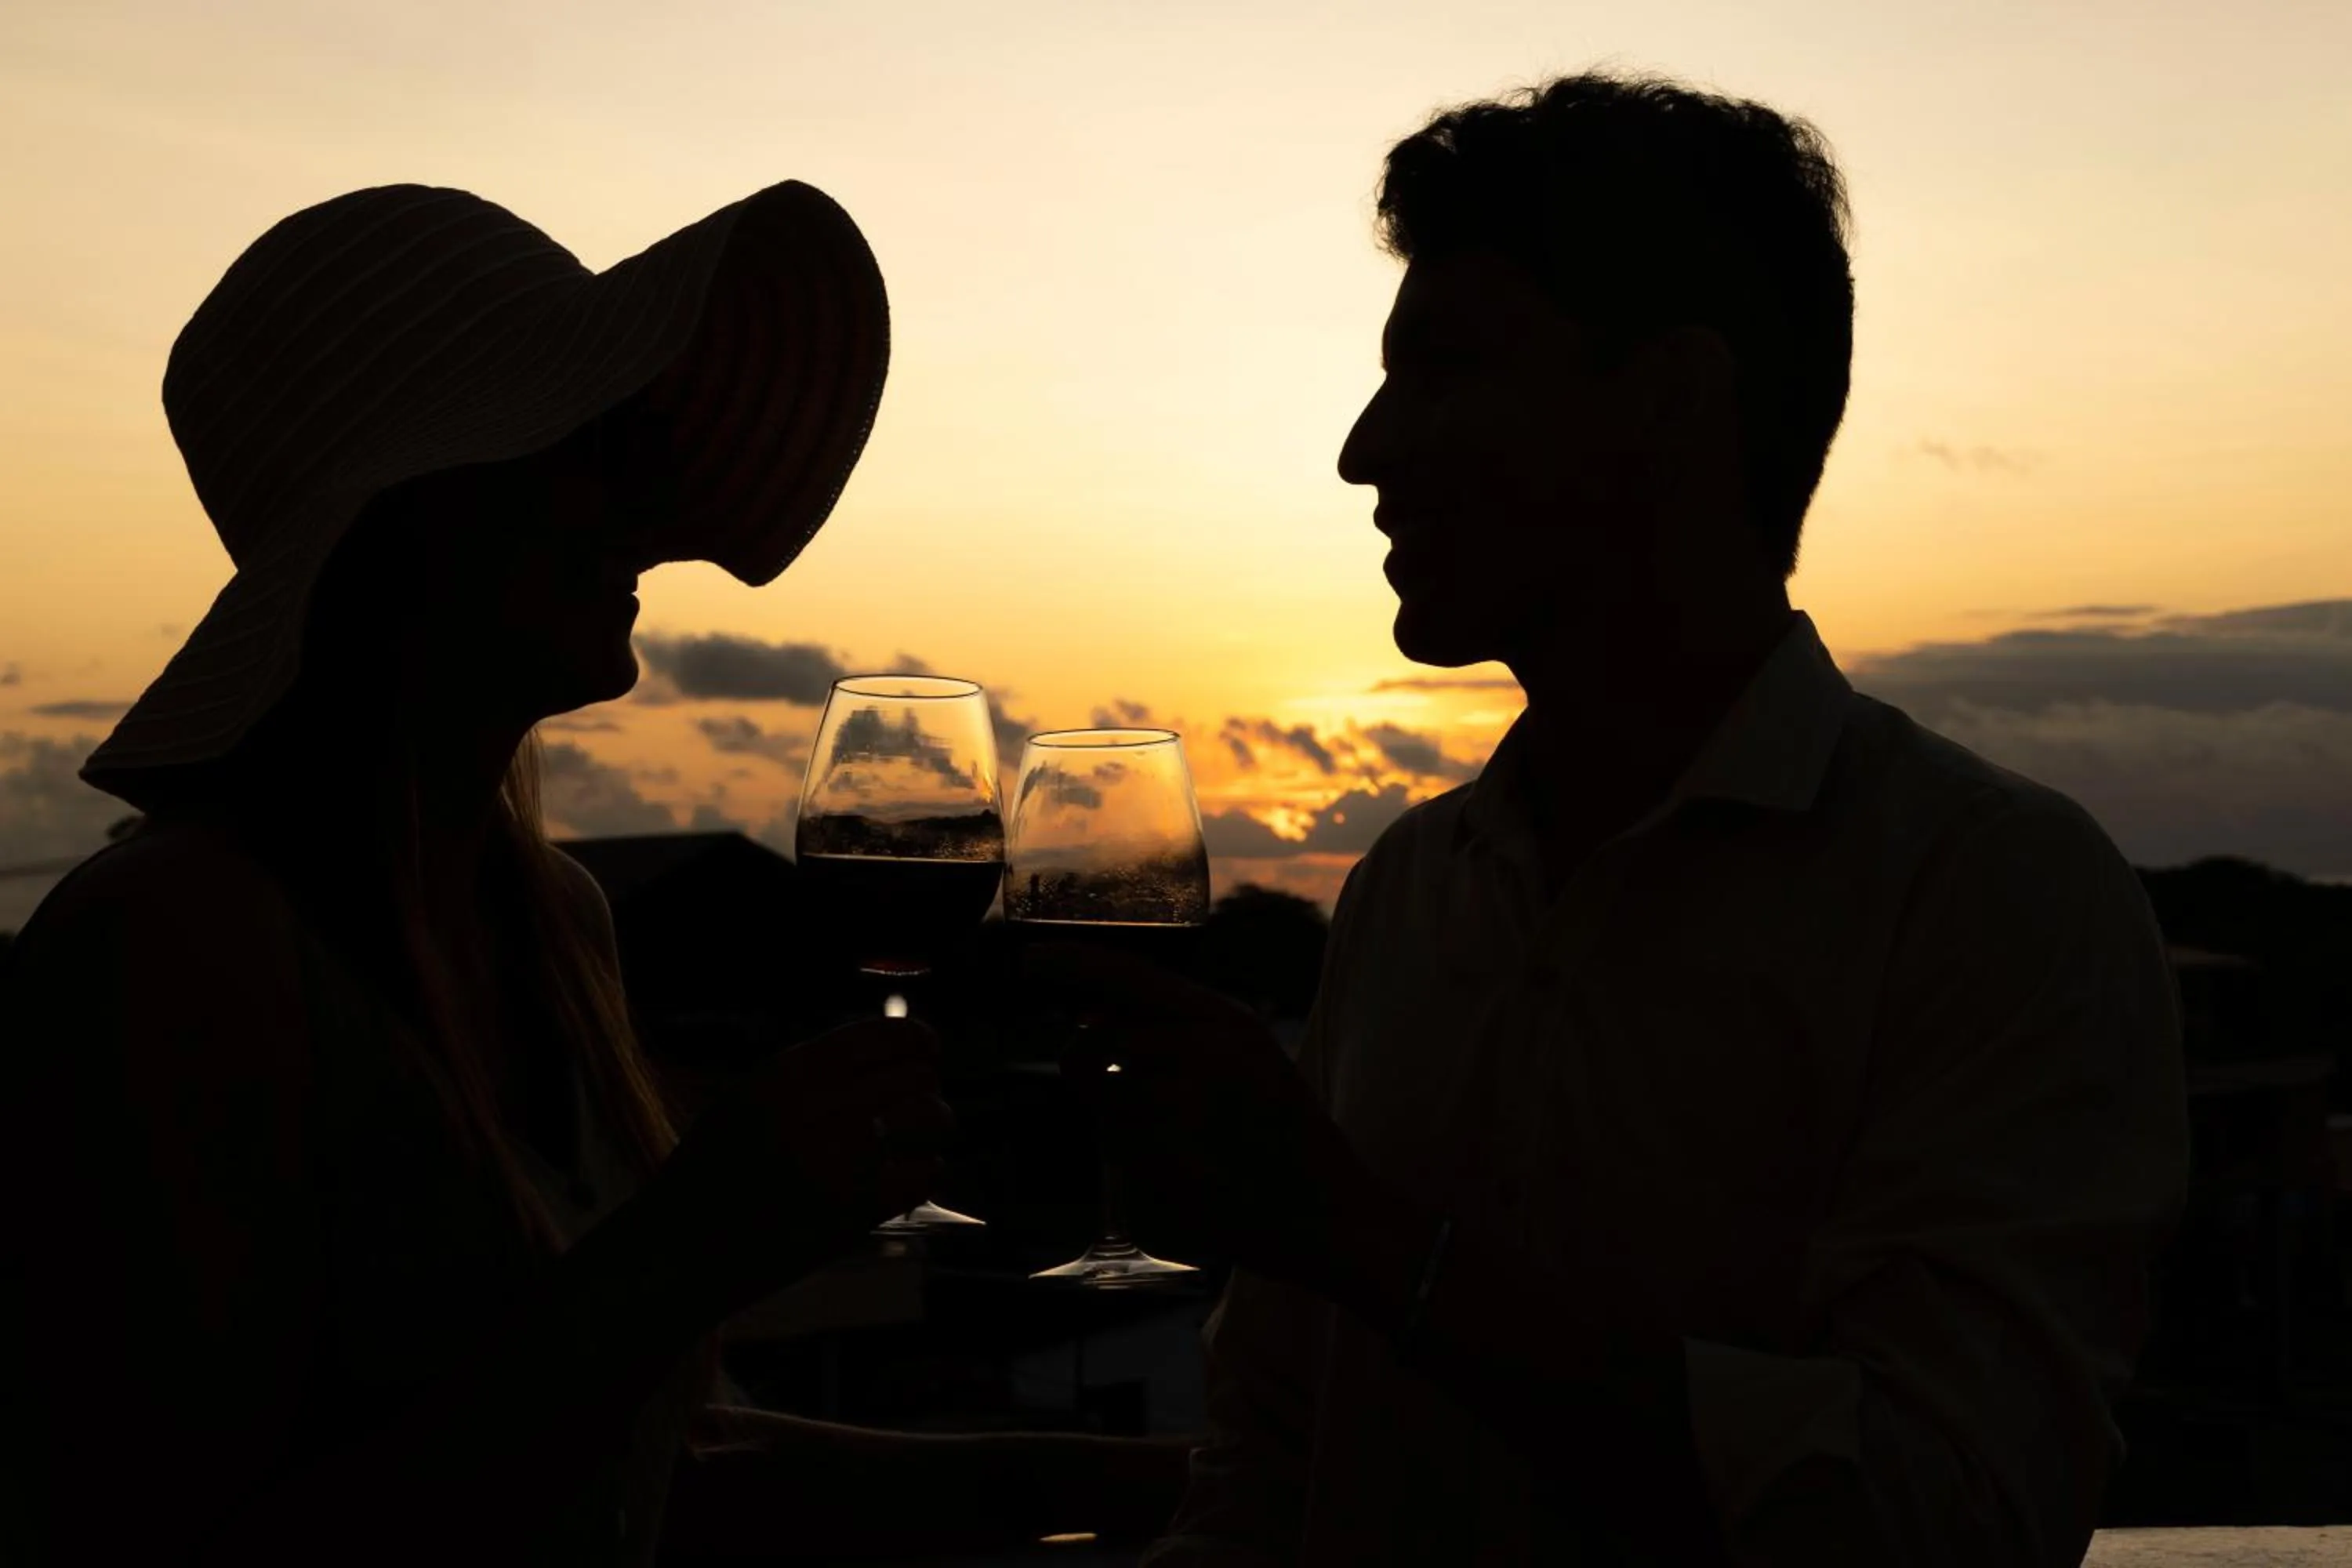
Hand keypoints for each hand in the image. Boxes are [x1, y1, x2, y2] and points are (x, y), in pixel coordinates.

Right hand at [652, 1017, 951, 1311]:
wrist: (677, 1253)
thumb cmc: (709, 1177)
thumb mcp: (745, 1103)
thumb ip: (807, 1078)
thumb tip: (884, 1056)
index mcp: (786, 1074)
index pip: (879, 1035)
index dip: (916, 1040)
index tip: (928, 1050)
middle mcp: (816, 1108)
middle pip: (916, 1076)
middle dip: (924, 1089)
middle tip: (919, 1107)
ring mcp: (839, 1161)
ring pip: (931, 1118)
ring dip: (935, 1127)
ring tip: (923, 1140)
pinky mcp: (855, 1211)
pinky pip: (926, 1173)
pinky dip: (926, 1172)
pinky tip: (910, 1177)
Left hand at [1027, 941, 1372, 1291]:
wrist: (1331, 1214)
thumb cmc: (1287, 1140)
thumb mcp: (1249, 1061)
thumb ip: (1179, 1031)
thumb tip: (1093, 1018)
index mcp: (1226, 1020)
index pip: (1131, 977)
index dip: (1074, 963)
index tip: (1030, 959)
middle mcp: (1204, 1049)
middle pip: (1095, 1044)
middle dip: (1088, 1068)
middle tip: (1114, 1090)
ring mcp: (1186, 1102)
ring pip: (1101, 1098)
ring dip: (1117, 1120)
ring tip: (1173, 1140)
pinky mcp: (1169, 1156)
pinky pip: (1116, 1147)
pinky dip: (1133, 1158)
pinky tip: (1181, 1170)